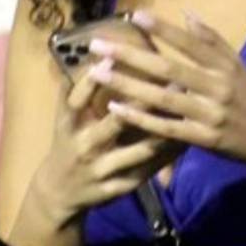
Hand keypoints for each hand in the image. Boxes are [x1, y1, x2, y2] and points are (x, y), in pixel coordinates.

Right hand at [31, 70, 177, 224]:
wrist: (59, 192)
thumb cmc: (67, 143)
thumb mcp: (64, 117)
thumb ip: (75, 88)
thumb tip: (94, 53)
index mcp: (69, 127)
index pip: (76, 101)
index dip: (92, 81)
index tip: (112, 57)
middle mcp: (84, 147)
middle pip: (114, 124)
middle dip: (143, 103)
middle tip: (172, 81)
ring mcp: (102, 170)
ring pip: (139, 150)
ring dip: (164, 130)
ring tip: (186, 110)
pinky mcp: (118, 188)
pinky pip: (148, 170)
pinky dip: (167, 156)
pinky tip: (186, 140)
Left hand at [90, 11, 245, 167]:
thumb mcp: (237, 65)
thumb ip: (212, 41)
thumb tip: (186, 13)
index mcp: (224, 67)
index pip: (190, 43)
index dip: (163, 29)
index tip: (135, 16)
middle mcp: (217, 87)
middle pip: (168, 69)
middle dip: (130, 56)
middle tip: (99, 45)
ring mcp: (209, 114)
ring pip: (162, 98)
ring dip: (128, 85)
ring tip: (99, 73)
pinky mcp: (203, 139)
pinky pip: (166, 128)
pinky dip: (140, 118)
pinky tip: (116, 108)